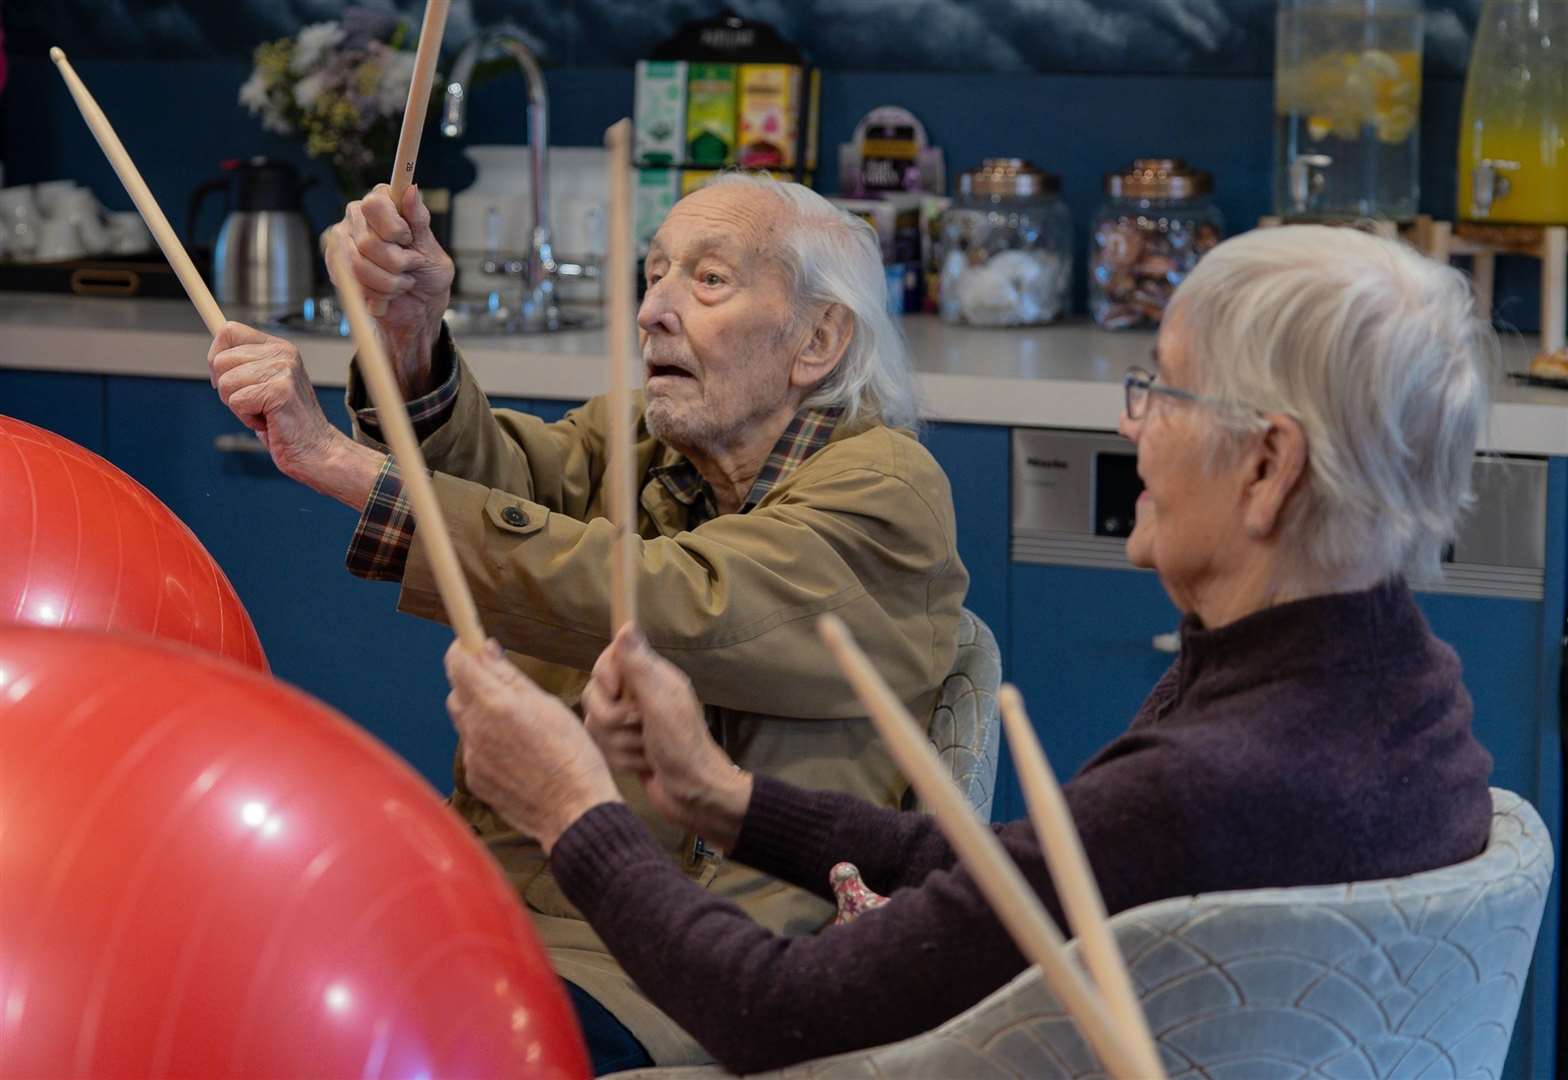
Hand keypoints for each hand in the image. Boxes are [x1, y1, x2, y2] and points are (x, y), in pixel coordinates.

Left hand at [207, 321, 383, 507]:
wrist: (317, 451)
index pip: (228, 331)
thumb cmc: (286, 423)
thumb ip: (243, 366)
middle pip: (221, 360)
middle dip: (228, 389)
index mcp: (279, 348)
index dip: (217, 357)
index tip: (231, 380)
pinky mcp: (280, 391)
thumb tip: (214, 356)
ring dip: (239, 406)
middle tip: (255, 404)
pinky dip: (247, 419)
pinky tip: (269, 422)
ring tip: (265, 413)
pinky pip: (237, 402)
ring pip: (226, 383)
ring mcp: (283, 370)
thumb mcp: (262, 386)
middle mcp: (283, 353)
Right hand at [324, 183, 452, 396]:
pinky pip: (352, 282)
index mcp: (384, 202)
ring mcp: (344, 240)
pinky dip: (377, 294)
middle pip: (368, 240)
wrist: (419, 308)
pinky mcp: (337, 265)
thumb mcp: (430, 248)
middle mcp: (359, 216)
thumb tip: (411, 189)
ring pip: (358, 264)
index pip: (375, 204)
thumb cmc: (427, 275)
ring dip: (389, 282)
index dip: (393, 228)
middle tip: (411, 267)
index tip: (408, 240)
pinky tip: (386, 293)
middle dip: (396, 263)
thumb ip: (418, 220)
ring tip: (403, 283)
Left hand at [445, 638, 622, 852]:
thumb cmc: (571, 754)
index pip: (458, 663)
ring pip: (465, 723)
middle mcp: (476, 730)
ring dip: (481, 715)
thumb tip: (485, 650)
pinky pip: (474, 751)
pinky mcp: (475, 779)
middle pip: (457, 692)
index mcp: (495, 705)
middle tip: (504, 686)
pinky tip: (517, 754)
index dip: (463, 650)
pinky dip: (488, 745)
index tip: (474, 645)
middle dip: (474, 683)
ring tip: (517, 726)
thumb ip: (510, 677)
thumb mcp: (548, 705)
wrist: (574, 810)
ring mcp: (472, 757)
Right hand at [585, 625, 752, 849]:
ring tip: (647, 750)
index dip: (607, 678)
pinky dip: (621, 759)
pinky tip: (643, 765)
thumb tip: (627, 624)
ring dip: (621, 743)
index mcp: (650, 678)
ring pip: (595, 725)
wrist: (693, 795)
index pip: (606, 661)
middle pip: (594, 695)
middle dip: (615, 719)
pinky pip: (600, 747)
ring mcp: (628, 724)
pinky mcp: (622, 749)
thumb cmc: (683, 746)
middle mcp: (636, 696)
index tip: (619, 692)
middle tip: (642, 728)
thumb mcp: (662, 702)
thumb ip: (639, 665)